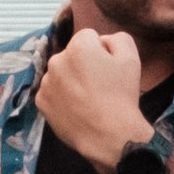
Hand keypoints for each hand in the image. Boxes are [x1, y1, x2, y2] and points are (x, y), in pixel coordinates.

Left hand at [36, 25, 152, 173]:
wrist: (109, 135)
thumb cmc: (122, 96)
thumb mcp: (131, 58)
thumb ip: (117, 38)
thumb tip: (102, 41)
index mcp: (79, 46)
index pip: (89, 37)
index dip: (102, 51)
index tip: (108, 68)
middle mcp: (57, 59)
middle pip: (72, 54)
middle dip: (83, 64)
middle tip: (99, 86)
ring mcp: (46, 81)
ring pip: (61, 72)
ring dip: (71, 79)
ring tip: (88, 99)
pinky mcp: (41, 101)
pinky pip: (53, 91)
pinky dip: (62, 96)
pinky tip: (76, 108)